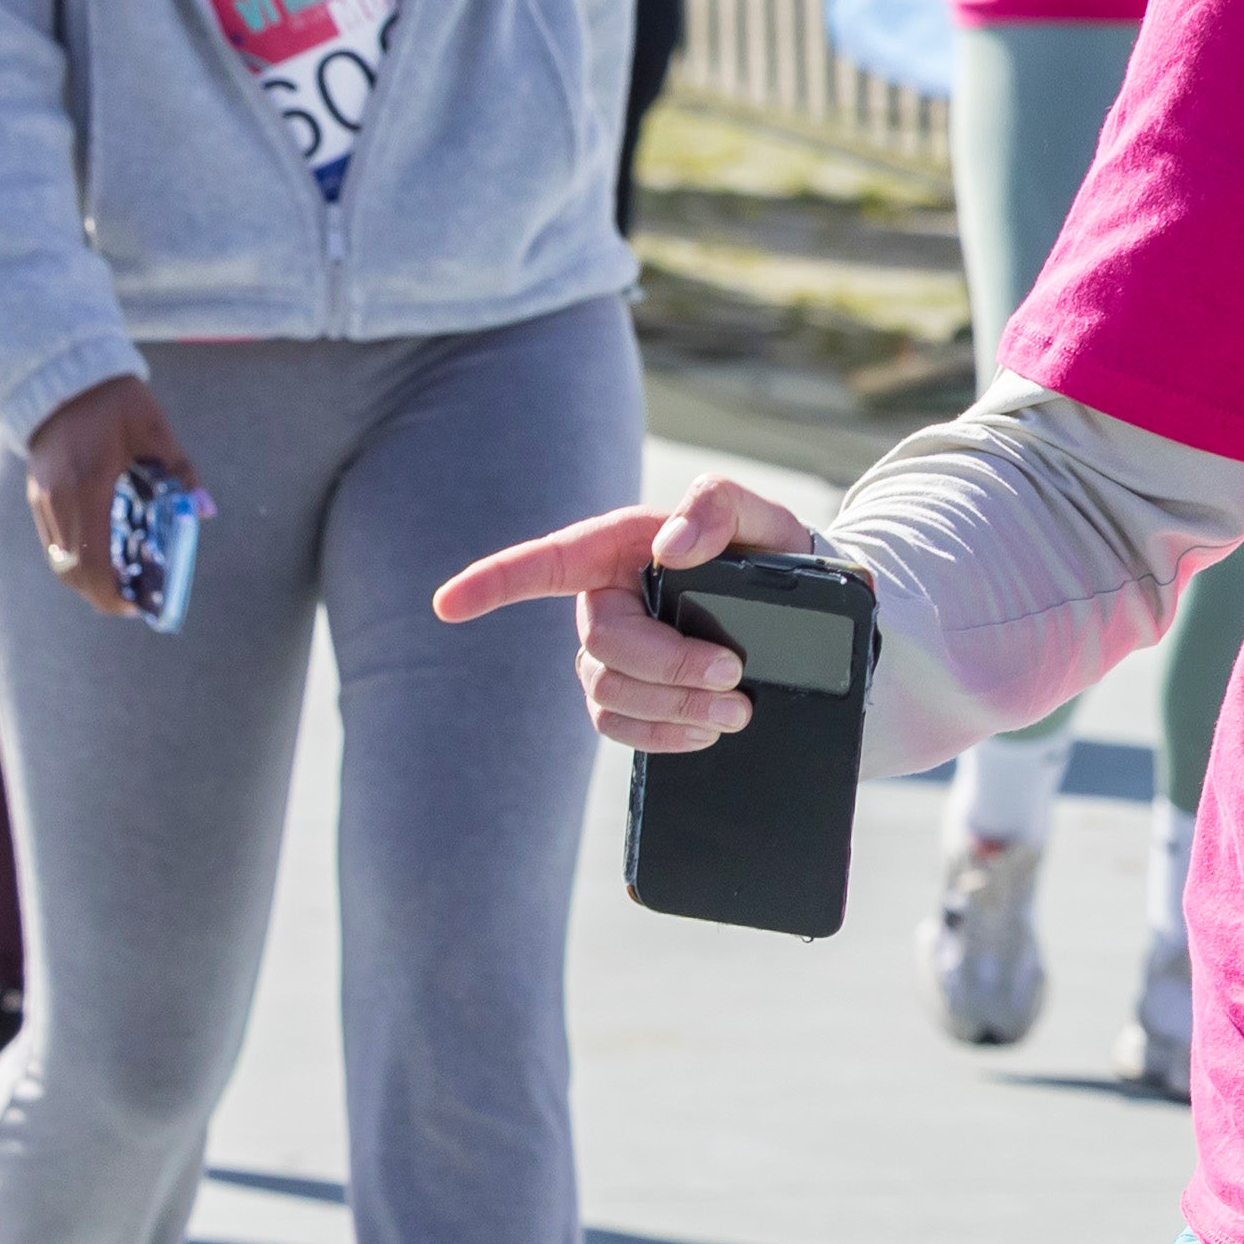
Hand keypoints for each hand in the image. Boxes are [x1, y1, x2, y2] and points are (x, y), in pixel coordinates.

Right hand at [19, 372, 196, 623]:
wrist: (64, 377)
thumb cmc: (115, 402)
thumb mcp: (155, 430)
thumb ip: (179, 471)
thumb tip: (203, 510)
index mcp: (88, 485)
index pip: (90, 559)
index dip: (111, 591)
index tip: (136, 604)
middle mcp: (58, 500)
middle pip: (71, 570)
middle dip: (101, 593)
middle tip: (135, 600)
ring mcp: (42, 500)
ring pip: (58, 560)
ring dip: (88, 579)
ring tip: (124, 582)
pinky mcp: (36, 495)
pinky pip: (53, 542)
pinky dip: (76, 558)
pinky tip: (104, 554)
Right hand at [432, 471, 827, 750]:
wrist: (797, 611)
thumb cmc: (766, 552)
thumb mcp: (761, 516)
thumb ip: (718, 507)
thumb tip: (672, 548)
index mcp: (622, 547)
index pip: (546, 562)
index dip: (493, 581)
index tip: (446, 604)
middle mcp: (606, 599)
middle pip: (605, 645)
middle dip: (668, 667)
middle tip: (733, 676)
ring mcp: (613, 652)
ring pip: (610, 694)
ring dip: (674, 707)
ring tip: (736, 710)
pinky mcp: (629, 696)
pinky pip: (620, 729)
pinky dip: (663, 736)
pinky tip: (704, 732)